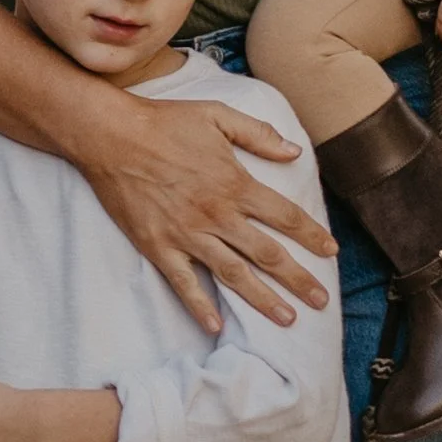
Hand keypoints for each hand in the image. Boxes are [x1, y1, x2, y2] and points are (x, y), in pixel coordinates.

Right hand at [82, 89, 333, 335]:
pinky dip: (200, 306)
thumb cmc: (164, 122)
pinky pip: (184, 283)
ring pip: (234, 274)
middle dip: (299, 279)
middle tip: (322, 300)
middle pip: (268, 253)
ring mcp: (187, 234)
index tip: (331, 252)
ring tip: (287, 318)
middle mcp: (217, 215)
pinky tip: (216, 326)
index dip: (312, 235)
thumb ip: (259, 134)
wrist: (110, 136)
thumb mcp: (218, 115)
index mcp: (235, 184)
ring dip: (263, 299)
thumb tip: (294, 151)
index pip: (286, 216)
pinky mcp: (158, 246)